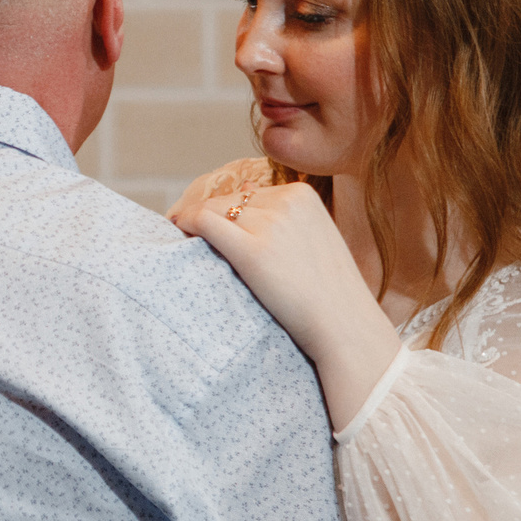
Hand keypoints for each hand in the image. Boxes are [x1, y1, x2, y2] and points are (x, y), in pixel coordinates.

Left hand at [182, 183, 401, 431]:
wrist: (345, 326)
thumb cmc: (330, 296)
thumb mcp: (315, 241)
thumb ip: (286, 222)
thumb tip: (245, 201)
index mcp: (303, 195)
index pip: (250, 194)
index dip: (225, 211)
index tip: (206, 225)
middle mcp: (286, 202)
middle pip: (229, 201)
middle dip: (208, 217)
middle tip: (185, 234)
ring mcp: (270, 224)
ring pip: (214, 210)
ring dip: (194, 223)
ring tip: (179, 239)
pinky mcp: (252, 249)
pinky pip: (204, 221)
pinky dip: (185, 222)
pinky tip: (176, 232)